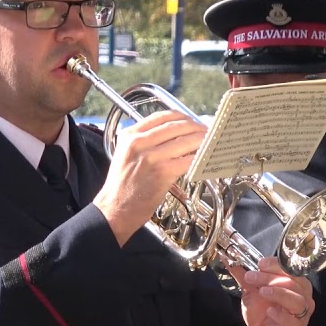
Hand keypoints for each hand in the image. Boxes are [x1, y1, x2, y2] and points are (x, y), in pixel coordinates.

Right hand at [91, 110, 207, 244]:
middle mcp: (140, 142)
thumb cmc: (122, 186)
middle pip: (177, 126)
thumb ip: (143, 142)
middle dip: (196, 127)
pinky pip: (188, 160)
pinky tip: (205, 159)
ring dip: (203, 141)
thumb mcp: (125, 154)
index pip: (162, 116)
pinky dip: (200, 158)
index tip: (192, 120)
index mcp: (130, 135)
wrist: (115, 209)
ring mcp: (152, 157)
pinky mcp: (163, 172)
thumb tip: (172, 135)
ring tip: (211, 143)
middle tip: (207, 131)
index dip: (182, 117)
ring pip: (186, 141)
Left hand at [228, 257, 312, 325]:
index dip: (276, 265)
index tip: (260, 263)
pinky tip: (270, 311)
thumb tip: (229, 259)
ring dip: (279, 293)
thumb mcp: (251, 293)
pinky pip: (294, 322)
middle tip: (251, 277)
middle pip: (294, 283)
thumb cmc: (261, 314)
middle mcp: (303, 299)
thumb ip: (244, 277)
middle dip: (271, 277)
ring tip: (262, 291)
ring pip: (298, 300)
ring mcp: (301, 316)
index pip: (291, 270)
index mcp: (295, 285)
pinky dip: (282, 315)